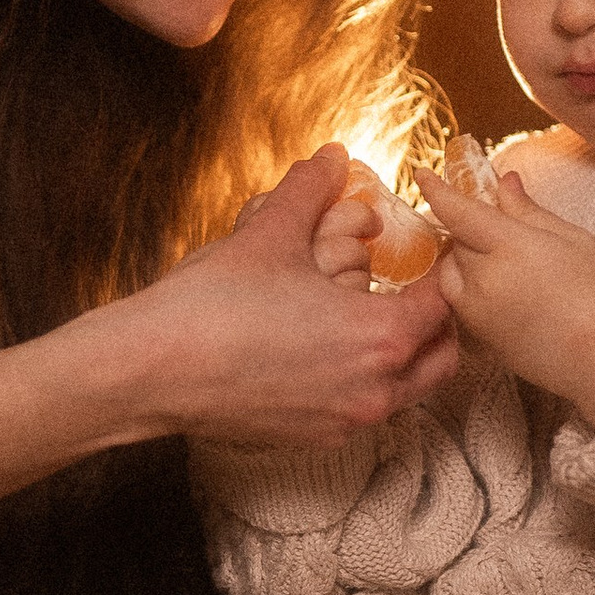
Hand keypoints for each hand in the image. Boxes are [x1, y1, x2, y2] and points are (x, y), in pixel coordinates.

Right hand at [149, 148, 460, 447]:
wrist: (153, 370)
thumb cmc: (214, 304)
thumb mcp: (270, 233)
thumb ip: (310, 190)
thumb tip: (330, 156)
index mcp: (380, 336)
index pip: (442, 304)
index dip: (438, 273)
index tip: (426, 256)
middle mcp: (375, 389)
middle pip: (440, 358)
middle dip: (435, 324)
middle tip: (413, 292)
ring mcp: (345, 421)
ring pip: (405, 390)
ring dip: (402, 357)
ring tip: (371, 320)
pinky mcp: (312, 438)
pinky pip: (362, 410)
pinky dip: (363, 383)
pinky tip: (328, 353)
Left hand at [412, 162, 594, 426]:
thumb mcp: (573, 239)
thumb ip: (529, 211)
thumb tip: (503, 183)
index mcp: (512, 247)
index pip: (460, 212)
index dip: (437, 190)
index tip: (421, 174)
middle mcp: (486, 278)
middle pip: (456, 240)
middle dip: (470, 228)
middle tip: (501, 229)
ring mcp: (477, 310)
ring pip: (450, 271)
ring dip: (465, 258)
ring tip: (504, 263)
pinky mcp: (477, 335)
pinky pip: (457, 299)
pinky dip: (467, 286)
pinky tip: (502, 288)